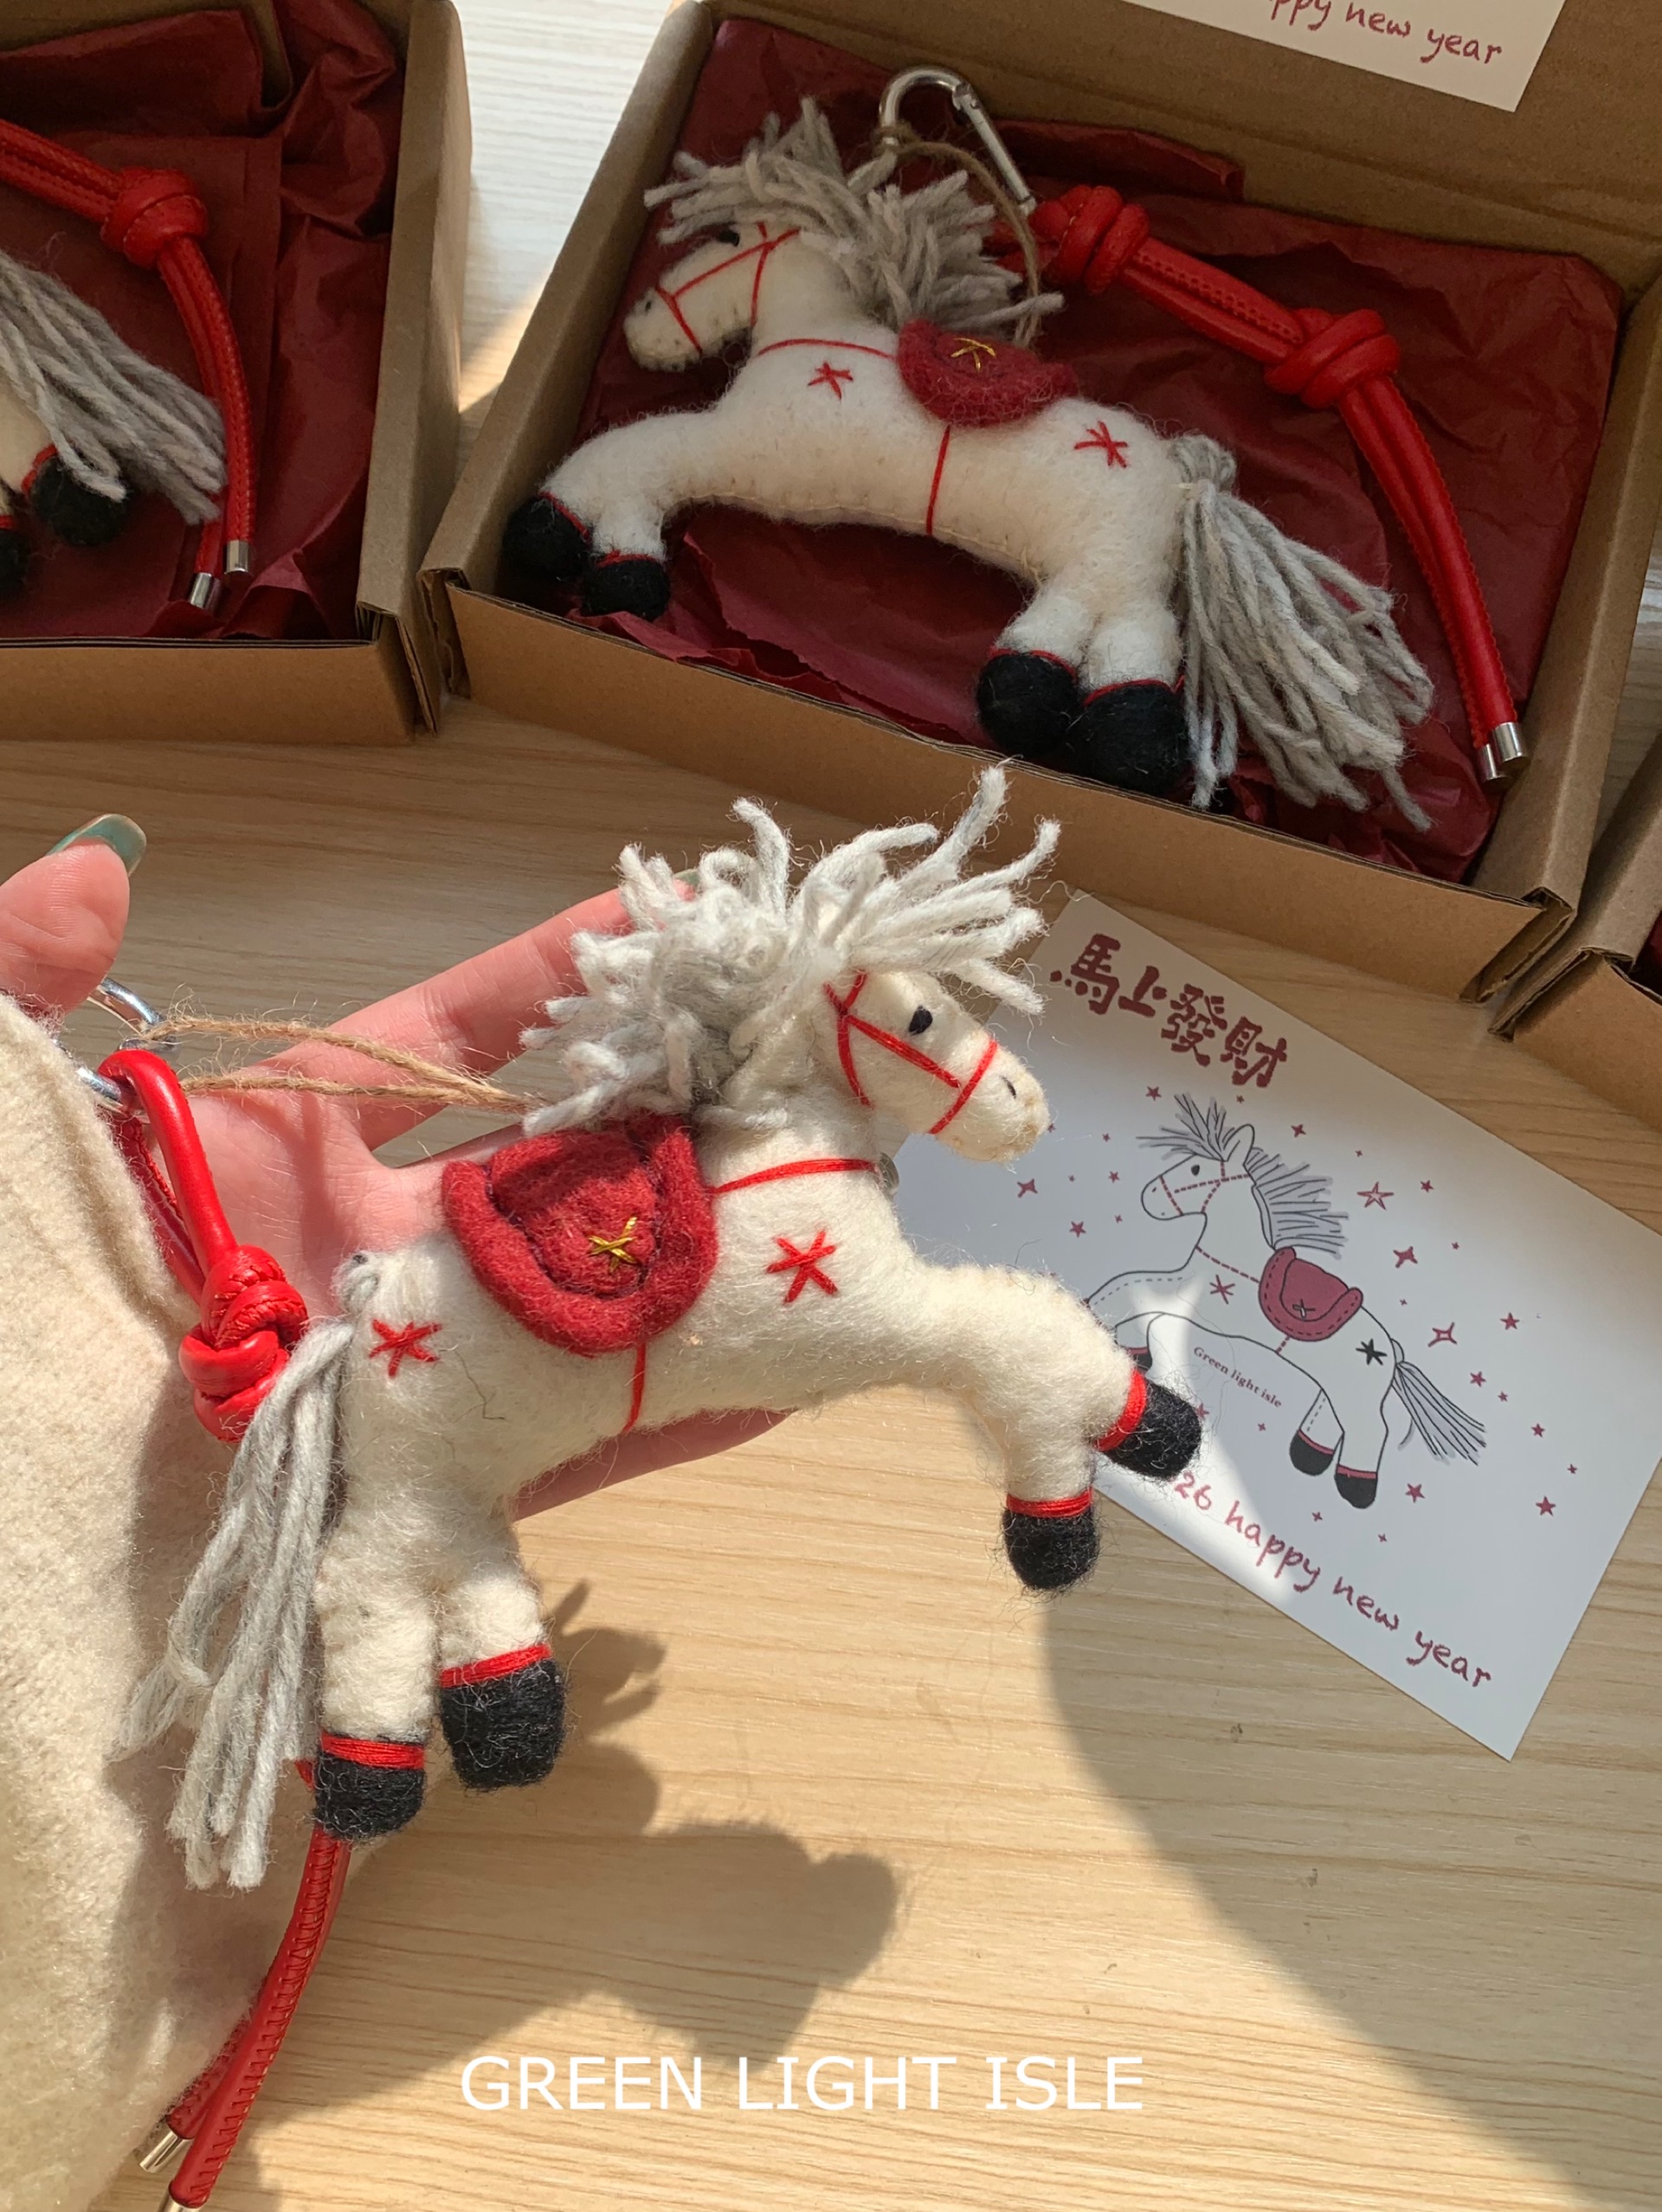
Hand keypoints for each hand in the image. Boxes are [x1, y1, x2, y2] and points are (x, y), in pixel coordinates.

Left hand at [2, 828, 782, 1508]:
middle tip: (798, 1060)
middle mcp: (367, 1244)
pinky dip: (669, 1407)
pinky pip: (568, 1441)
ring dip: (699, 1250)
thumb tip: (102, 869)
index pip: (450, 1039)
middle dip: (672, 1109)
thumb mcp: (1, 1114)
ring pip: (581, 1291)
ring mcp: (412, 1364)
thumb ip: (21, 977)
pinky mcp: (429, 1480)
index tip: (676, 923)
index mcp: (283, 1142)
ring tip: (829, 1204)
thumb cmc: (14, 1284)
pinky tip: (775, 1372)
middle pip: (551, 1163)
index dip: (560, 980)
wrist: (2, 1494)